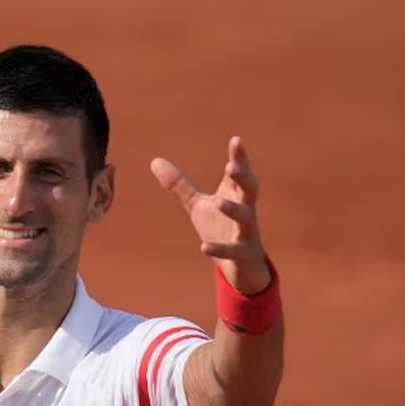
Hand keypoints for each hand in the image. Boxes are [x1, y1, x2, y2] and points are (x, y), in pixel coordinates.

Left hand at [150, 136, 270, 293]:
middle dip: (243, 176)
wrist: (240, 266)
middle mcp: (245, 209)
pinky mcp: (242, 253)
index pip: (238, 173)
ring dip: (233, 210)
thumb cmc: (220, 228)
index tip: (235, 140)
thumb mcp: (197, 204)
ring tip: (218, 202)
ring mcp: (246, 231)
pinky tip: (204, 247)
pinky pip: (232, 250)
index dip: (238, 157)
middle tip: (231, 166)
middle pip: (250, 188)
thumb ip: (179, 185)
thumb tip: (154, 160)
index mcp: (235, 194)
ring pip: (245, 217)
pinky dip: (219, 249)